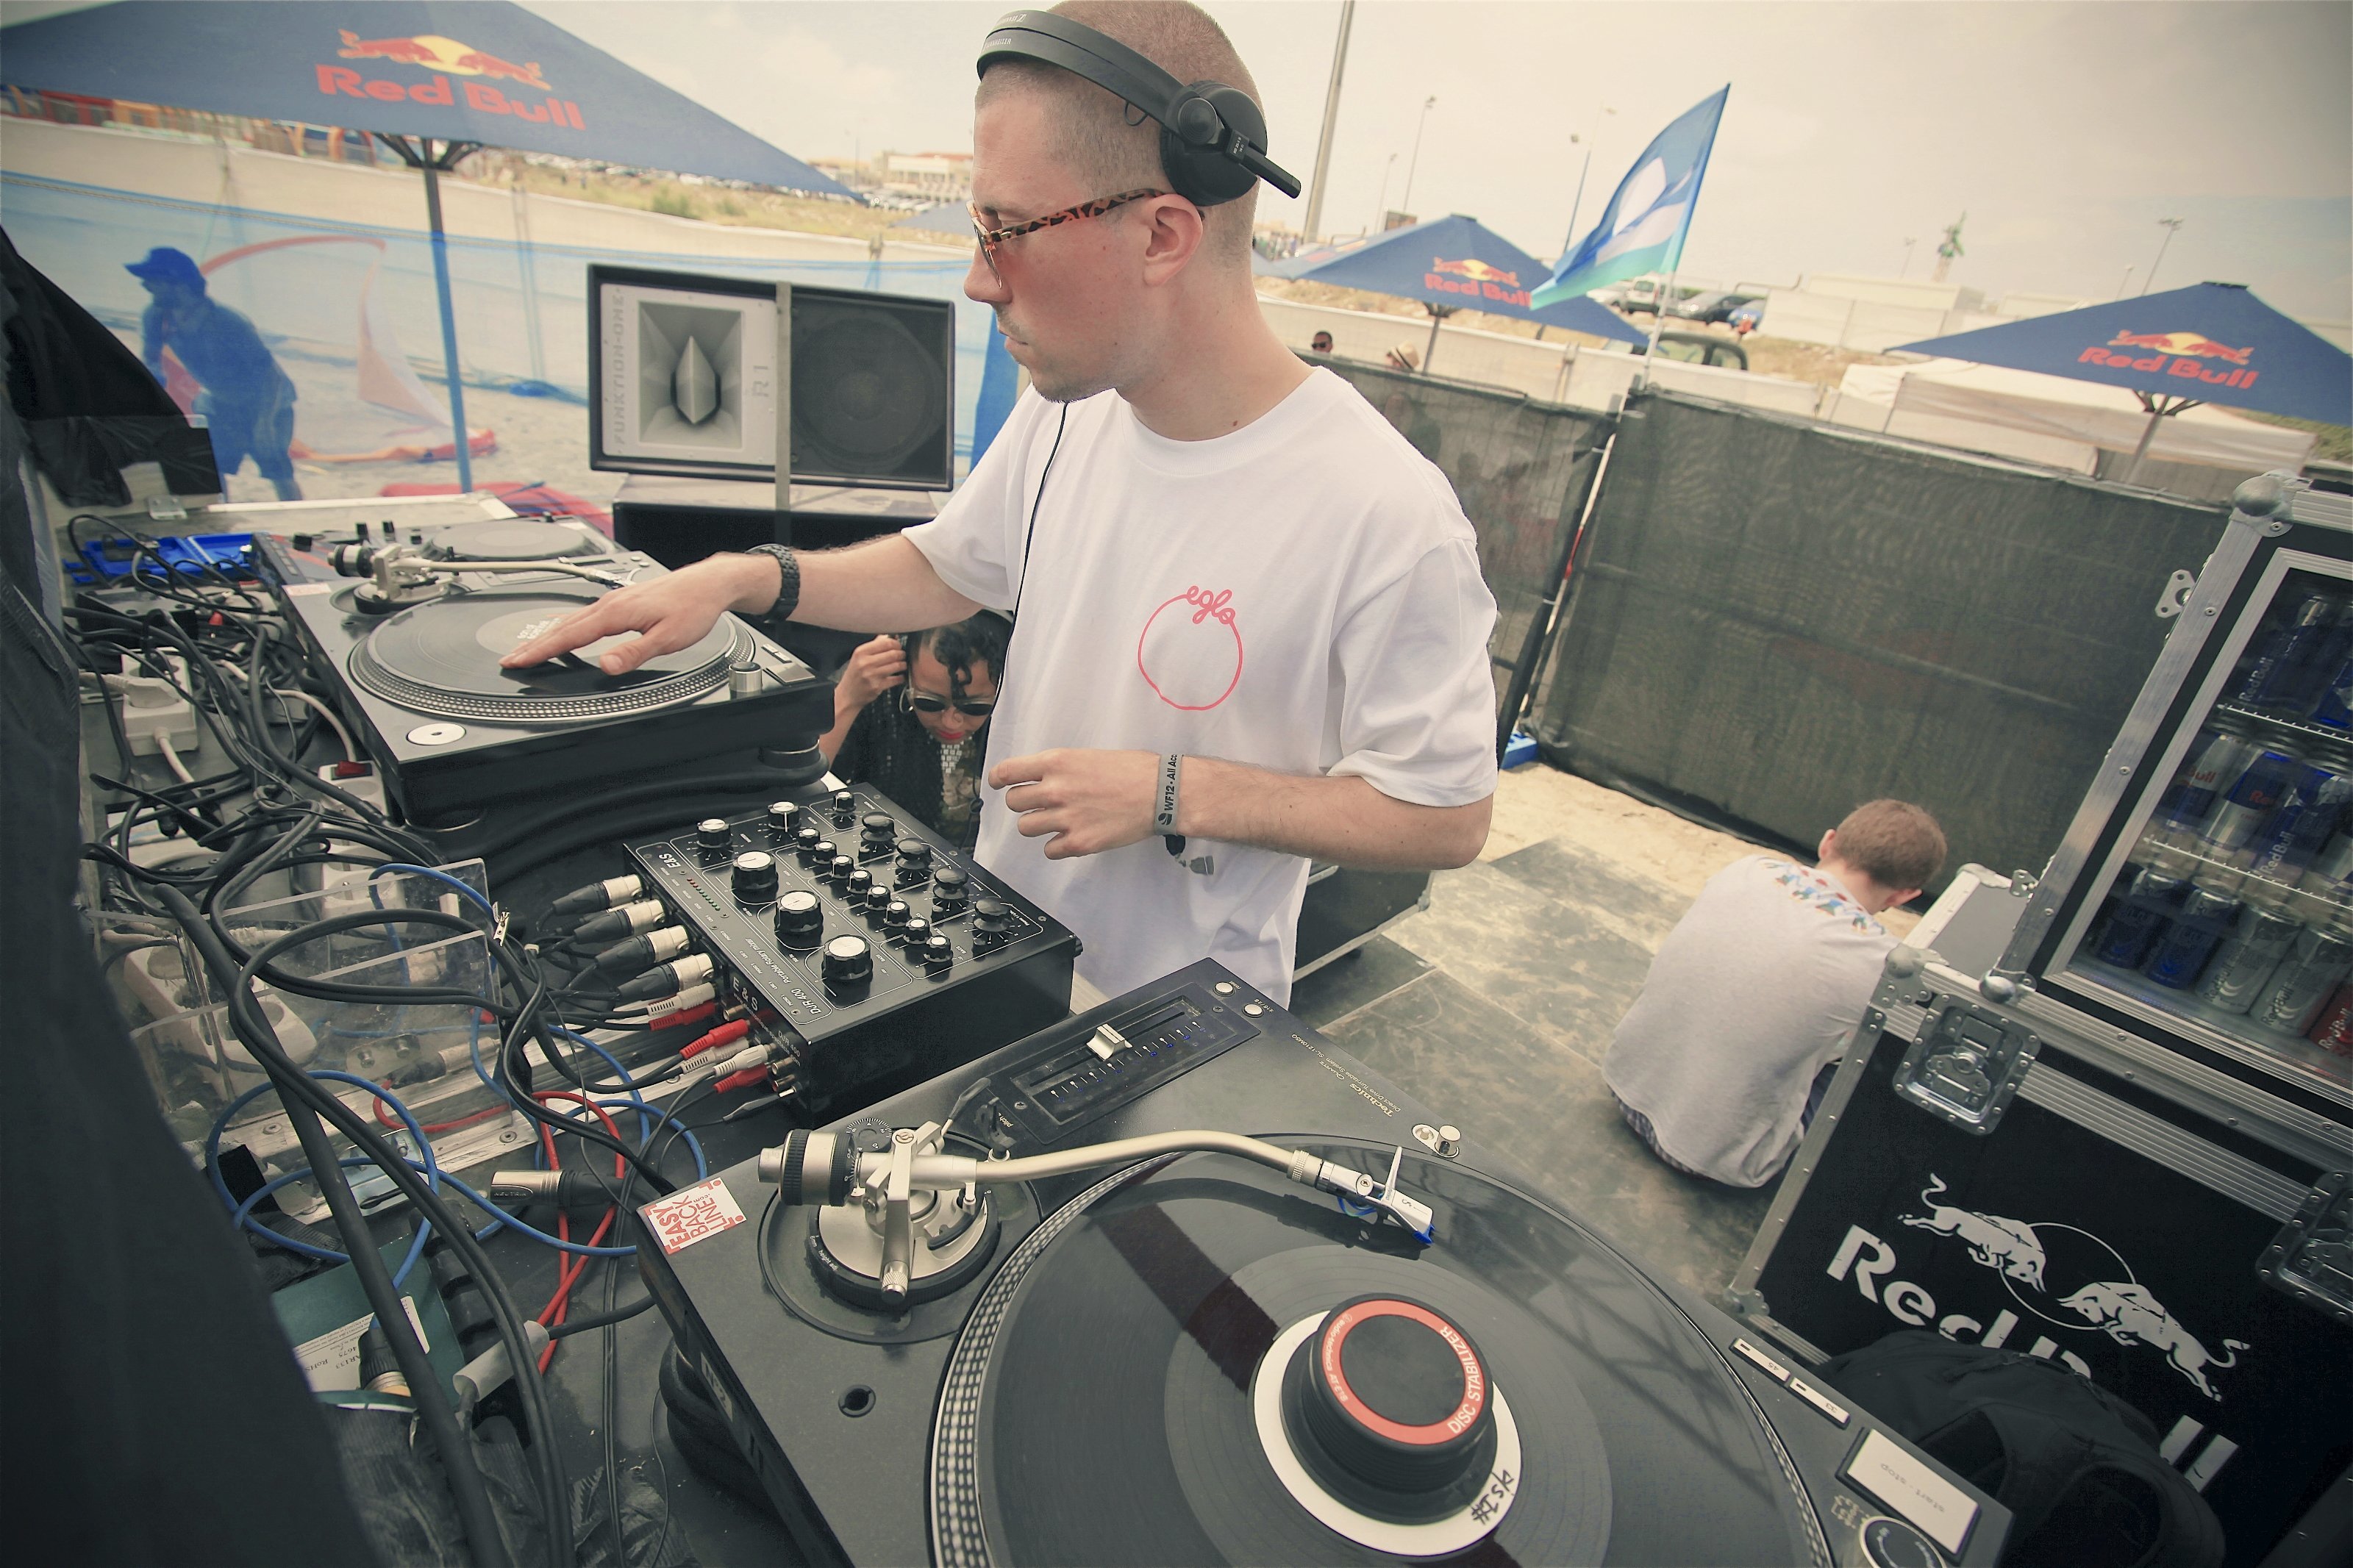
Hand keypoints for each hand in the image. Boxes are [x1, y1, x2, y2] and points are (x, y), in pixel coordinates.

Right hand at [499, 553, 772, 672]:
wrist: (708, 584)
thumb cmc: (692, 608)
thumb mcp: (667, 638)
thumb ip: (634, 652)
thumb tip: (606, 665)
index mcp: (616, 613)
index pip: (569, 636)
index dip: (540, 650)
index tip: (517, 662)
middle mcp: (610, 603)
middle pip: (563, 626)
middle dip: (534, 644)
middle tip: (509, 659)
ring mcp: (614, 600)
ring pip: (571, 619)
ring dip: (546, 635)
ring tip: (527, 649)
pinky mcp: (621, 601)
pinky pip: (584, 615)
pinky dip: (565, 625)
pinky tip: (562, 629)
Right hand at [835, 634, 905, 713]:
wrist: (847, 695)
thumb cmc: (855, 674)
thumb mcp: (859, 657)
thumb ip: (874, 645)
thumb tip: (890, 636)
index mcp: (861, 652)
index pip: (886, 642)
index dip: (896, 643)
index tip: (898, 646)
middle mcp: (866, 663)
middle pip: (893, 653)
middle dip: (901, 654)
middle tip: (902, 655)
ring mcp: (872, 675)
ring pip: (897, 665)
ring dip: (903, 665)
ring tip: (902, 665)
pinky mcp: (878, 687)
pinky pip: (896, 679)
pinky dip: (901, 677)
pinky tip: (899, 676)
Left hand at [988, 749, 1157, 859]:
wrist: (1162, 793)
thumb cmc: (1134, 770)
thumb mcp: (1089, 756)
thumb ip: (1062, 768)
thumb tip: (1043, 780)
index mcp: (1056, 762)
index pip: (1007, 772)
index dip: (998, 779)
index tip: (998, 784)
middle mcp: (1055, 790)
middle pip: (1013, 802)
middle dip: (1022, 803)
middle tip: (1038, 805)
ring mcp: (1065, 818)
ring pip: (1026, 827)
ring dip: (1037, 825)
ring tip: (1057, 821)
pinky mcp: (1078, 843)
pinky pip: (1049, 850)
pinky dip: (1057, 846)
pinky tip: (1072, 837)